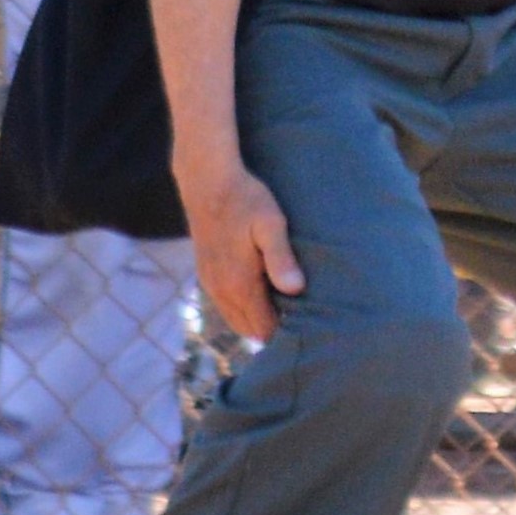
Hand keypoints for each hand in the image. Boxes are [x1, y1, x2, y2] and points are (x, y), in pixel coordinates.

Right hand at [181, 163, 305, 342]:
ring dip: (257, 319)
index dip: (285, 333)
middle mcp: (220, 290)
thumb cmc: (245, 200)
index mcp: (238, 284)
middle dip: (273, 329)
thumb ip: (281, 259)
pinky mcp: (206, 273)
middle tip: (303, 320)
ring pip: (236, 319)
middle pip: (249, 329)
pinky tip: (264, 294)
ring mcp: (210, 283)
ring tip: (286, 309)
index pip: (263, 328)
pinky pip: (226, 305)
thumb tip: (296, 290)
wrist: (207, 181)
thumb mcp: (271, 225)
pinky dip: (244, 308)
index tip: (309, 328)